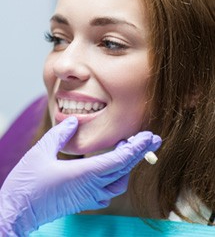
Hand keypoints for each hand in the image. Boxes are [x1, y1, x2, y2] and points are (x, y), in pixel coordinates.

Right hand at [0, 117, 160, 234]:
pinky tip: (111, 169)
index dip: (136, 148)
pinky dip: (116, 177)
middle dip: (139, 152)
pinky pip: (108, 191)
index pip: (119, 160)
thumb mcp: (41, 152)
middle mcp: (91, 187)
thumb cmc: (27, 184)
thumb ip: (60, 134)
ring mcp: (88, 197)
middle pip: (124, 169)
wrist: (16, 212)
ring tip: (127, 149)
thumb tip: (73, 121)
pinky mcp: (83, 202)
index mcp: (84, 174)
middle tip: (151, 138)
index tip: (149, 137)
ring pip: (119, 182)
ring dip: (127, 165)